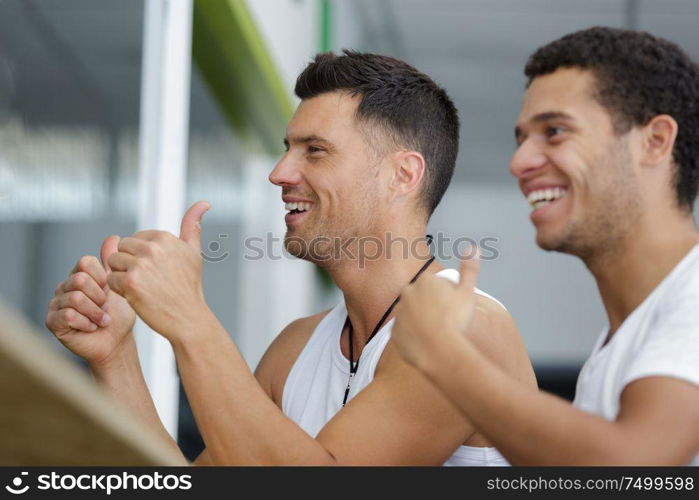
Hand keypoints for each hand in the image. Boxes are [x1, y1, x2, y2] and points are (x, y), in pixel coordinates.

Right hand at [46, 235, 136, 366]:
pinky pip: (68, 315)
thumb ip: (113, 263)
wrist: (116, 342)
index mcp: (80, 275)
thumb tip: (114, 237)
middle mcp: (65, 287)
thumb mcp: (119, 286)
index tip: (110, 292)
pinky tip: (92, 327)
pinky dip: (87, 323)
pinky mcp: (52, 321)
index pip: (85, 262)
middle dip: (100, 297)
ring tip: (102, 319)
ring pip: (75, 298)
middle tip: (106, 308)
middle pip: (79, 279)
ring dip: (95, 312)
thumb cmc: (118, 316)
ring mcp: (56, 303)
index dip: (102, 278)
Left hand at [106, 201, 211, 341]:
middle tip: (149, 281)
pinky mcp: (129, 282)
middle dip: (130, 264)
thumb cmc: (189, 287)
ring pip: (114, 263)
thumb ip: (193, 225)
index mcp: (165, 237)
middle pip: (122, 248)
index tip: (157, 271)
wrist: (188, 318)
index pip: (135, 239)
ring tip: (143, 288)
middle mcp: (153, 248)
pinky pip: (111, 279)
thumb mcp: (193, 253)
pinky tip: (137, 296)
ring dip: (123, 276)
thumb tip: (204, 202)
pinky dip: (119, 290)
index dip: (141, 256)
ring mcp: (140, 265)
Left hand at [392, 249, 480, 369]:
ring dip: (420, 321)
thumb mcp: (468, 292)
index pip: (434, 285)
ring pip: (412, 315)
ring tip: (436, 333)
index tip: (452, 308)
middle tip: (445, 321)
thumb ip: (469, 269)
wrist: (441, 350)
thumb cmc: (456, 321)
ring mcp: (399, 313)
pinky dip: (413, 337)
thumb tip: (473, 247)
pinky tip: (426, 343)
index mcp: (424, 281)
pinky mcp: (394, 332)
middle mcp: (407, 293)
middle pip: (421, 299)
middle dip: (431, 306)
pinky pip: (405, 333)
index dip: (445, 297)